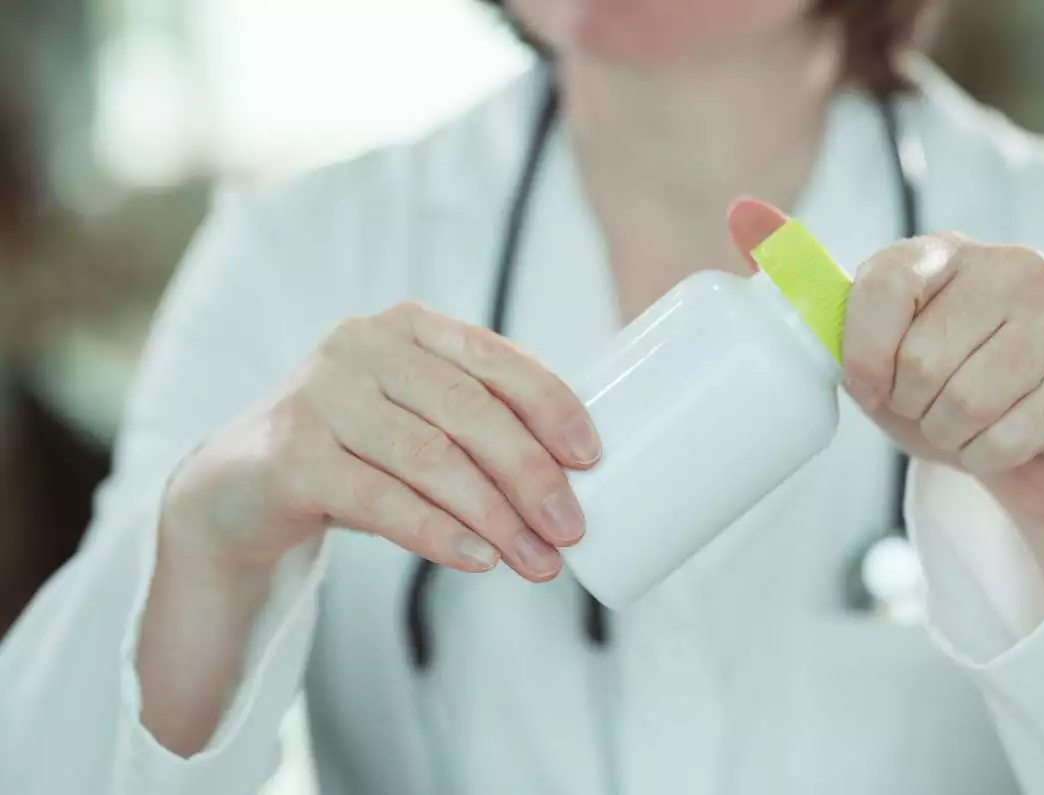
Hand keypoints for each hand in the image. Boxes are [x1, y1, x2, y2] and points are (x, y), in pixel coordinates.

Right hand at [163, 302, 600, 583]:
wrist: (239, 488)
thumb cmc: (353, 451)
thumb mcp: (415, 418)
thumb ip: (475, 424)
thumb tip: (570, 477)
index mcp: (408, 326)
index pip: (496, 359)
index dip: (552, 407)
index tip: (591, 458)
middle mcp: (362, 346)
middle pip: (470, 412)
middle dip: (531, 475)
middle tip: (571, 529)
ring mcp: (319, 394)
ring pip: (431, 458)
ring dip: (495, 517)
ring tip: (536, 561)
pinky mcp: (289, 453)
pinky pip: (381, 500)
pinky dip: (439, 533)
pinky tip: (479, 559)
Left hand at [728, 199, 1043, 595]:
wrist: (1020, 432)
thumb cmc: (929, 378)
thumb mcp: (862, 336)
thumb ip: (802, 280)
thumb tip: (738, 211)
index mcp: (943, 251)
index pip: (882, 288)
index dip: (863, 355)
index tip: (868, 380)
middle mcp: (1014, 267)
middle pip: (922, 363)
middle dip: (907, 406)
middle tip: (919, 406)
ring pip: (966, 405)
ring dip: (945, 435)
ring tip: (954, 422)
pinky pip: (1009, 438)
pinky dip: (984, 456)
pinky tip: (994, 438)